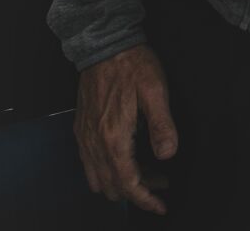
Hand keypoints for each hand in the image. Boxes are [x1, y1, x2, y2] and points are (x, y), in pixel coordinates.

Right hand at [74, 44, 179, 212]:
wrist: (104, 44)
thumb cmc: (132, 65)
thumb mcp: (156, 91)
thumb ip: (162, 126)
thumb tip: (167, 154)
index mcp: (114, 136)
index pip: (129, 182)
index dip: (145, 200)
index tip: (161, 206)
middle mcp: (95, 142)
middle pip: (113, 186)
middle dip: (138, 191)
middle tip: (161, 182)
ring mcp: (85, 136)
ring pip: (98, 178)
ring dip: (121, 183)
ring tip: (146, 172)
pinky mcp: (81, 129)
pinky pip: (88, 163)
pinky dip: (105, 172)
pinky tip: (123, 160)